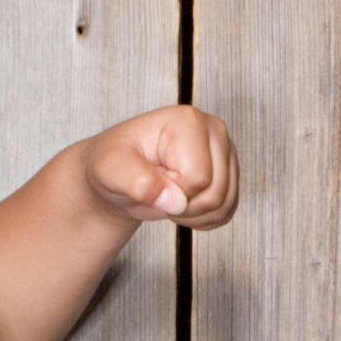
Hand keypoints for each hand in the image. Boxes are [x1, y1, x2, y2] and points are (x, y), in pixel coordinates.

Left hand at [80, 105, 237, 229]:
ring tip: (165, 196)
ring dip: (191, 215)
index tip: (148, 178)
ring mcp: (225, 151)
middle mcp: (213, 130)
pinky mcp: (229, 172)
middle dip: (181, 206)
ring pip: (224, 205)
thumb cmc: (113, 164)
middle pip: (215, 193)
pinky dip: (202, 219)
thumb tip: (175, 201)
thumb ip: (138, 183)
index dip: (171, 191)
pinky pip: (227, 211)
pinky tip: (180, 204)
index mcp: (187, 121)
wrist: (118, 173)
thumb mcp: (111, 171)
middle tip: (155, 191)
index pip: (197, 177)